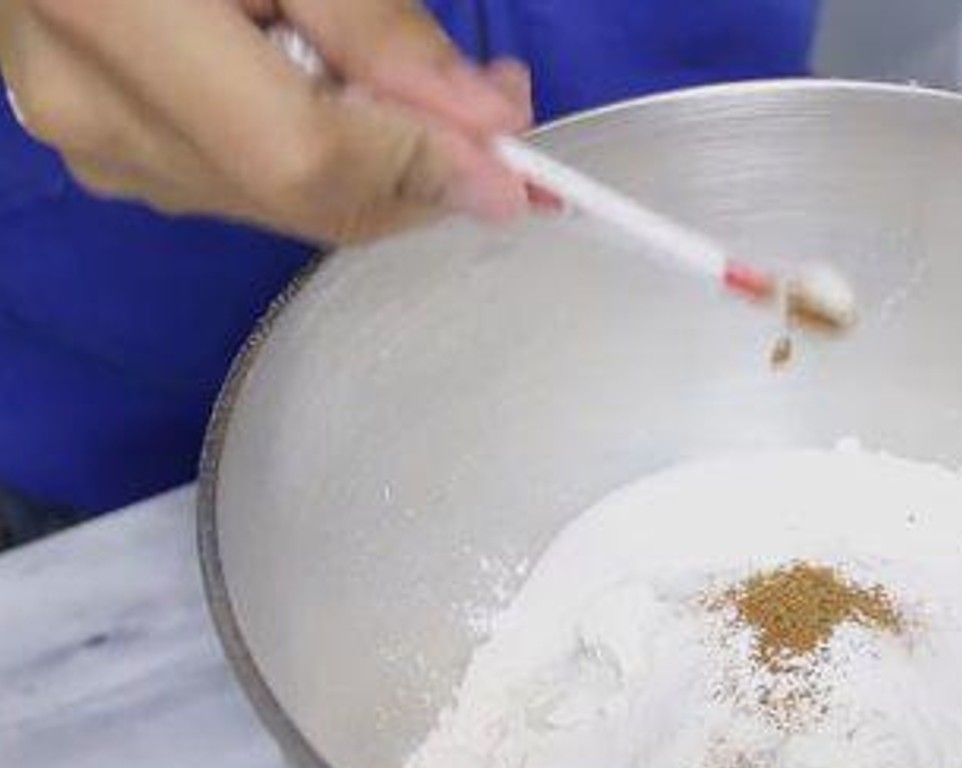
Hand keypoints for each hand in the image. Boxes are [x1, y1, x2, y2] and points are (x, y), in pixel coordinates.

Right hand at [0, 0, 532, 242]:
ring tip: (428, 95)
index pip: (302, 153)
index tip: (520, 169)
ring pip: (290, 205)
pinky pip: (256, 189)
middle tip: (497, 116)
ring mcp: (97, 147)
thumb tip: (487, 124)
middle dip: (422, 173)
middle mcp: (92, 109)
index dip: (420, 167)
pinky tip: (345, 99)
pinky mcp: (114, 160)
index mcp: (109, 14)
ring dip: (384, 166)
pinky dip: (327, 158)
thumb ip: (377, 27)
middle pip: (305, 197)